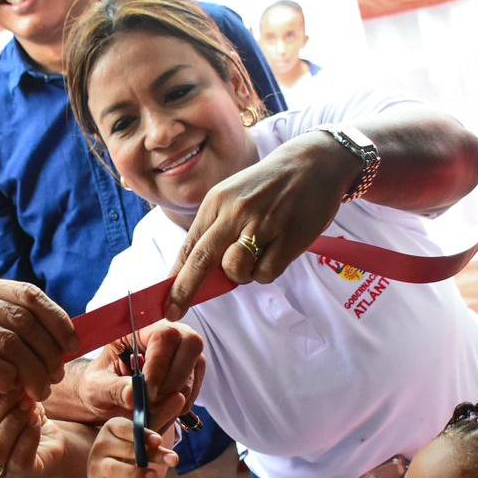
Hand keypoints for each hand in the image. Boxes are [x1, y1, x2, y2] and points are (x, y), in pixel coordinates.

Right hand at [0, 272, 76, 421]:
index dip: (56, 320)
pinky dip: (4, 378)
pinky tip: (10, 390)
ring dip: (31, 371)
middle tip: (54, 377)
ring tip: (39, 391)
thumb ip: (14, 326)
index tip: (72, 346)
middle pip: (21, 320)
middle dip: (46, 352)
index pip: (27, 294)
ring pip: (6, 342)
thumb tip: (67, 334)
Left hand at [66, 322, 203, 430]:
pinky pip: (196, 387)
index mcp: (139, 326)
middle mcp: (168, 332)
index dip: (159, 366)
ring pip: (195, 368)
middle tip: (151, 403)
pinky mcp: (192, 371)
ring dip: (175, 396)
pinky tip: (160, 411)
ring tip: (151, 409)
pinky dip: (180, 405)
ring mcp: (184, 350)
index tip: (147, 394)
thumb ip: (113, 389)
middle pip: (191, 344)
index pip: (163, 336)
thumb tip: (133, 396)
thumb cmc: (99, 384)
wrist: (106, 397)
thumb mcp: (97, 386)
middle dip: (172, 381)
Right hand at [86, 417, 176, 477]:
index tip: (158, 440)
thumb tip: (181, 396)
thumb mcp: (147, 435)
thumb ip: (162, 416)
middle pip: (126, 449)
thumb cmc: (132, 450)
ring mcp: (96, 469)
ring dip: (134, 474)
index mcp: (111, 428)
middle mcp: (100, 446)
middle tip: (172, 460)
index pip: (126, 428)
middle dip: (148, 455)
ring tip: (155, 476)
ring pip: (114, 470)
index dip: (142, 433)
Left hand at [164, 134, 358, 319]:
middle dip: (184, 291)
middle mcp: (236, 212)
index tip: (165, 302)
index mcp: (217, 202)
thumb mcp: (233, 198)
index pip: (190, 246)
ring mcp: (263, 224)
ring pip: (236, 270)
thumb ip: (215, 231)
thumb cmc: (267, 188)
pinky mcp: (288, 237)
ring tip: (255, 256)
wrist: (312, 164)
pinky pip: (266, 274)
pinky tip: (275, 252)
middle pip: (202, 260)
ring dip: (240, 275)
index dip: (175, 277)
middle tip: (174, 312)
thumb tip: (197, 275)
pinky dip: (266, 271)